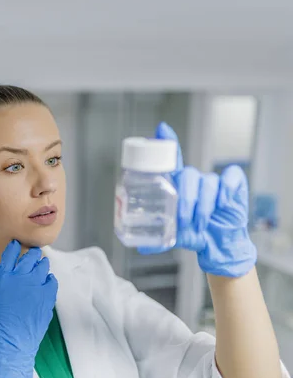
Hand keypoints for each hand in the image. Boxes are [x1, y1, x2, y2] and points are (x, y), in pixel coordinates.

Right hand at [0, 240, 57, 377]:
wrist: (13, 342)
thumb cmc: (0, 321)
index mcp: (5, 277)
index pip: (11, 252)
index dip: (14, 247)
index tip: (16, 245)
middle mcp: (22, 277)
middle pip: (31, 255)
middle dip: (31, 254)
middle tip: (31, 257)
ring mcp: (37, 285)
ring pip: (44, 265)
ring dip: (41, 266)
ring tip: (38, 271)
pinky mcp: (48, 295)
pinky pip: (52, 280)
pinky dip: (48, 280)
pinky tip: (44, 285)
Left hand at [138, 122, 256, 277]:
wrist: (218, 245)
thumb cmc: (195, 234)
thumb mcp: (175, 236)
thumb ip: (159, 240)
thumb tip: (142, 248)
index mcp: (178, 186)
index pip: (172, 160)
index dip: (168, 142)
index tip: (161, 129)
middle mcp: (195, 180)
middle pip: (189, 175)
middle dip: (186, 200)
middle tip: (184, 220)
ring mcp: (214, 181)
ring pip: (208, 182)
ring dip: (204, 205)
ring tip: (201, 223)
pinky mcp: (234, 183)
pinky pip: (230, 178)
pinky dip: (226, 191)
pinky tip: (224, 204)